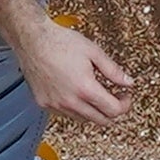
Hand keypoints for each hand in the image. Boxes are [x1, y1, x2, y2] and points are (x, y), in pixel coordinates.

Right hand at [17, 18, 133, 128]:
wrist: (32, 39)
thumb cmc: (59, 41)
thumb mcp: (93, 52)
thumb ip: (113, 70)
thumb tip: (127, 82)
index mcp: (85, 88)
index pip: (113, 111)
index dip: (124, 105)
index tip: (125, 97)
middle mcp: (70, 101)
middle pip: (100, 120)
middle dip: (112, 111)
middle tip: (114, 97)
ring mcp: (56, 104)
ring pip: (84, 119)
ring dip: (94, 111)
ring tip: (95, 93)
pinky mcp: (44, 103)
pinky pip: (66, 114)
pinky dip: (76, 108)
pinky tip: (77, 93)